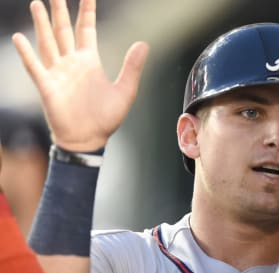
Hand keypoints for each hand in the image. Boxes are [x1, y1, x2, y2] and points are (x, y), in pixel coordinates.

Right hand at [12, 0, 148, 150]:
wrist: (90, 139)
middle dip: (60, 11)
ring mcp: (58, 73)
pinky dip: (27, 53)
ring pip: (48, 42)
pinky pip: (35, 67)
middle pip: (63, 30)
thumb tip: (144, 43)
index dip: (86, 11)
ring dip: (42, 24)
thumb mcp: (125, 91)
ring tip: (37, 3)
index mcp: (90, 61)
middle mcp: (72, 63)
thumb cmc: (106, 118)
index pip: (86, 29)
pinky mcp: (47, 86)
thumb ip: (132, 67)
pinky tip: (20, 37)